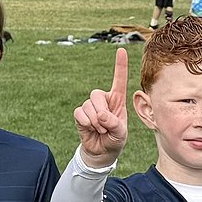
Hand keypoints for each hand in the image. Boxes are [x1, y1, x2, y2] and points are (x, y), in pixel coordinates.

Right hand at [73, 45, 128, 166]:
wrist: (102, 152)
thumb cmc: (115, 139)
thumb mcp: (121, 133)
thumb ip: (114, 124)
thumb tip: (101, 116)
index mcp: (117, 100)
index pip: (119, 80)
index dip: (120, 65)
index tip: (121, 50)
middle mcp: (103, 99)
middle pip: (97, 94)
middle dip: (102, 113)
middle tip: (106, 127)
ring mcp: (91, 106)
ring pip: (88, 106)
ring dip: (96, 122)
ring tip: (100, 130)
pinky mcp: (80, 114)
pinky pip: (80, 113)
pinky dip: (86, 123)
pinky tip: (90, 129)